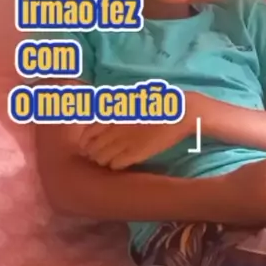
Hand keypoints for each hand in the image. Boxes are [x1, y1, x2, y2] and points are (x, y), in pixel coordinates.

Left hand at [77, 93, 203, 168]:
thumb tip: (97, 115)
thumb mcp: (130, 100)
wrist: (178, 114)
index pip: (88, 133)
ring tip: (109, 159)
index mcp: (112, 115)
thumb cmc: (157, 104)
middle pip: (92, 148)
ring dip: (102, 160)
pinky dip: (114, 165)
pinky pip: (115, 165)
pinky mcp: (136, 154)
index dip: (86, 141)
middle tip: (98, 154)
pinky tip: (120, 162)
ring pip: (101, 159)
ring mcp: (125, 142)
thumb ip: (113, 108)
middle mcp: (115, 129)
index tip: (88, 144)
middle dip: (92, 152)